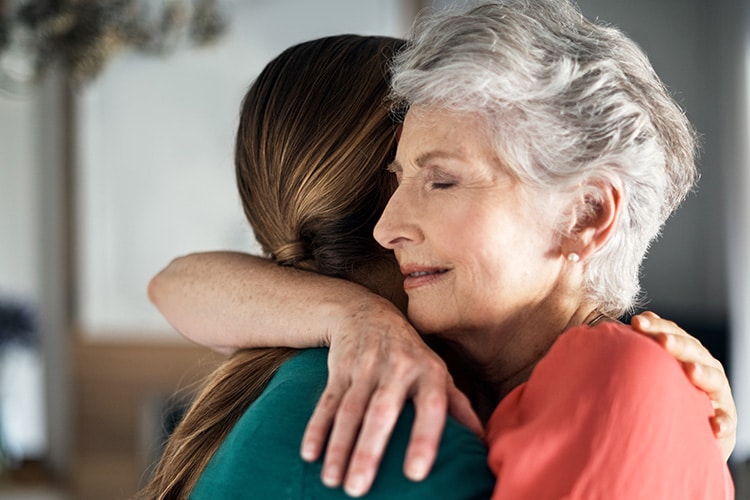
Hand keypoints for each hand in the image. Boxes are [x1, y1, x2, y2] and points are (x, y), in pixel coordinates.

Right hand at [299, 297, 481, 496]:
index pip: (431, 407)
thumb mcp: (438, 371)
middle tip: (359, 490)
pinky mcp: (340, 368)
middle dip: (368, 451)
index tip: (416, 474)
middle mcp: (398, 368)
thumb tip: (481, 443)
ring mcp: (366, 367)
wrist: (368, 313)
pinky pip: (326, 401)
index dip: (424, 439)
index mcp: (430, 372)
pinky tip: (309, 455)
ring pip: (349, 410)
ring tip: (332, 481)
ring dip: (338, 447)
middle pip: (381, 413)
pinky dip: (316, 428)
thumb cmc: (411, 354)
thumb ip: (458, 406)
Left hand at [630, 311, 735, 460]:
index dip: (657, 325)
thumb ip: (632, 354)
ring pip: (714, 379)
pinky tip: (715, 426)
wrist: (682, 433)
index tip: (637, 322)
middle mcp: (701, 368)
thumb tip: (598, 333)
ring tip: (691, 372)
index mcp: (682, 352)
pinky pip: (726, 422)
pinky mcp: (723, 422)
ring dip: (704, 374)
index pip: (670, 333)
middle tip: (662, 340)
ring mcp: (715, 394)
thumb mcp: (646, 371)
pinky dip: (723, 422)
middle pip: (692, 350)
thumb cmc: (655, 395)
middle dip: (678, 343)